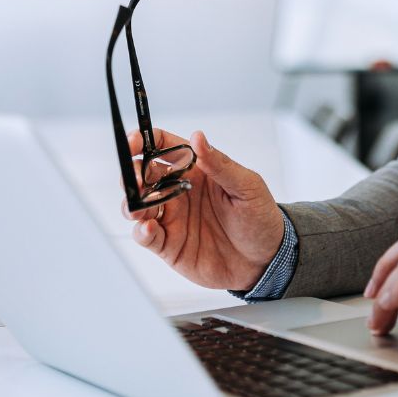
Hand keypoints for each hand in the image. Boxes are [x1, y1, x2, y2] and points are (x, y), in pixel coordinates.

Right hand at [123, 128, 284, 291]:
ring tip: (138, 207)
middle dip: (132, 173)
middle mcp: (179, 190)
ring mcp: (172, 217)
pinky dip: (140, 231)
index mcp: (197, 169)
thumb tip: (198, 137)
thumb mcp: (247, 186)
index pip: (162, 146)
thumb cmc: (259, 217)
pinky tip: (149, 229)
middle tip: (136, 179)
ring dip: (131, 203)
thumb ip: (220, 164)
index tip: (132, 143)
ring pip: (137, 205)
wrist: (266, 258)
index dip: (143, 141)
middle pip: (142, 174)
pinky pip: (145, 236)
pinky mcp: (169, 243)